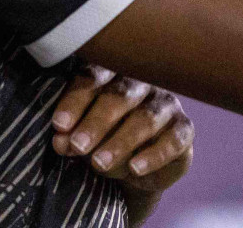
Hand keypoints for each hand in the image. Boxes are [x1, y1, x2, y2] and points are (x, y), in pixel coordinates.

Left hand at [51, 64, 193, 194]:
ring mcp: (166, 104)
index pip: (94, 77)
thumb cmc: (103, 140)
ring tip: (99, 163)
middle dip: (96, 122)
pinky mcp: (184, 130)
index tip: (58, 125)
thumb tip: (59, 140)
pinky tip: (135, 169)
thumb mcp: (82, 140)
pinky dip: (154, 155)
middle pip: (120, 95)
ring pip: (145, 118)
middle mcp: (142, 83)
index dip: (76, 100)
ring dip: (120, 142)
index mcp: (113, 74)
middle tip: (77, 146)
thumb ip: (70, 136)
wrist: (135, 169)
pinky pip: (173, 140)